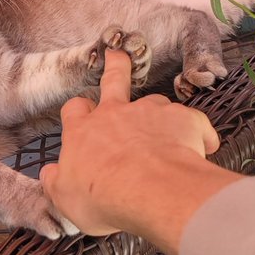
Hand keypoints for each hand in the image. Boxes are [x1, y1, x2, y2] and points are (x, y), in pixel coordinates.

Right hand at [40, 50, 242, 254]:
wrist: (151, 191)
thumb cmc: (104, 198)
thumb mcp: (65, 199)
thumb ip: (56, 182)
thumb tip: (50, 174)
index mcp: (83, 132)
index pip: (75, 110)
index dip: (78, 111)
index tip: (82, 115)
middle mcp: (115, 114)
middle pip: (114, 80)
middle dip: (115, 66)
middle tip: (118, 56)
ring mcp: (151, 112)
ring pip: (155, 102)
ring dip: (159, 116)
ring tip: (169, 137)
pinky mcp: (183, 120)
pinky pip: (194, 122)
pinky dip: (198, 133)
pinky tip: (204, 148)